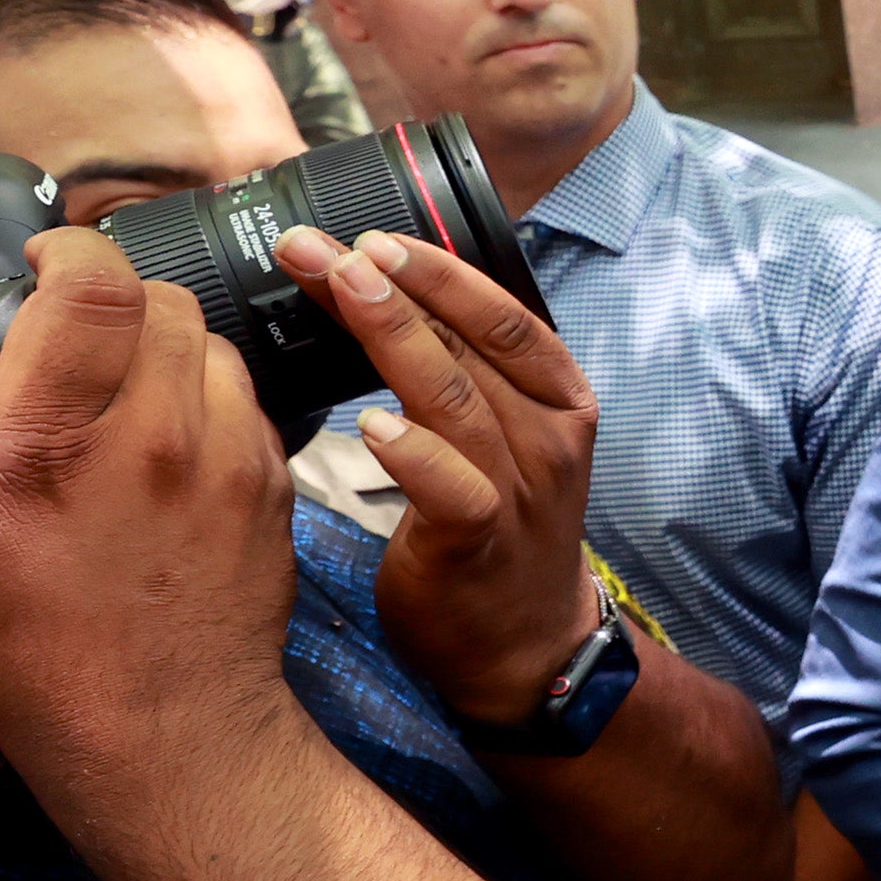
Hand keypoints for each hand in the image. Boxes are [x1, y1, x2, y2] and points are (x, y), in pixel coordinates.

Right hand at [0, 225, 301, 779]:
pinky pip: (248, 400)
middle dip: (114, 290)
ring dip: (165, 340)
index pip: (94, 283)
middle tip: (73, 318)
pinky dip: (209, 395)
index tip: (40, 257)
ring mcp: (225, 459)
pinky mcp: (270, 488)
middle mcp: (152, 435)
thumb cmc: (14, 666)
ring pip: (212, 342)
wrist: (154, 734)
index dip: (69, 246)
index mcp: (47, 440)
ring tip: (119, 372)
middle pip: (160, 297)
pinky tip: (166, 429)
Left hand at [272, 227, 601, 724]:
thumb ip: (458, 373)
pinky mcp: (483, 544)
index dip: (438, 268)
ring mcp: (522, 490)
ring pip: (457, 399)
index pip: (502, 314)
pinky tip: (372, 425)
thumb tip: (376, 294)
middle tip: (323, 248)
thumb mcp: (498, 436)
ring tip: (341, 292)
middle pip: (470, 341)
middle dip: (394, 284)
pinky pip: (454, 489)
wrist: (526, 645)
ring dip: (395, 337)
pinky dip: (415, 454)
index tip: (371, 236)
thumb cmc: (497, 529)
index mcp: (557, 397)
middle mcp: (549, 436)